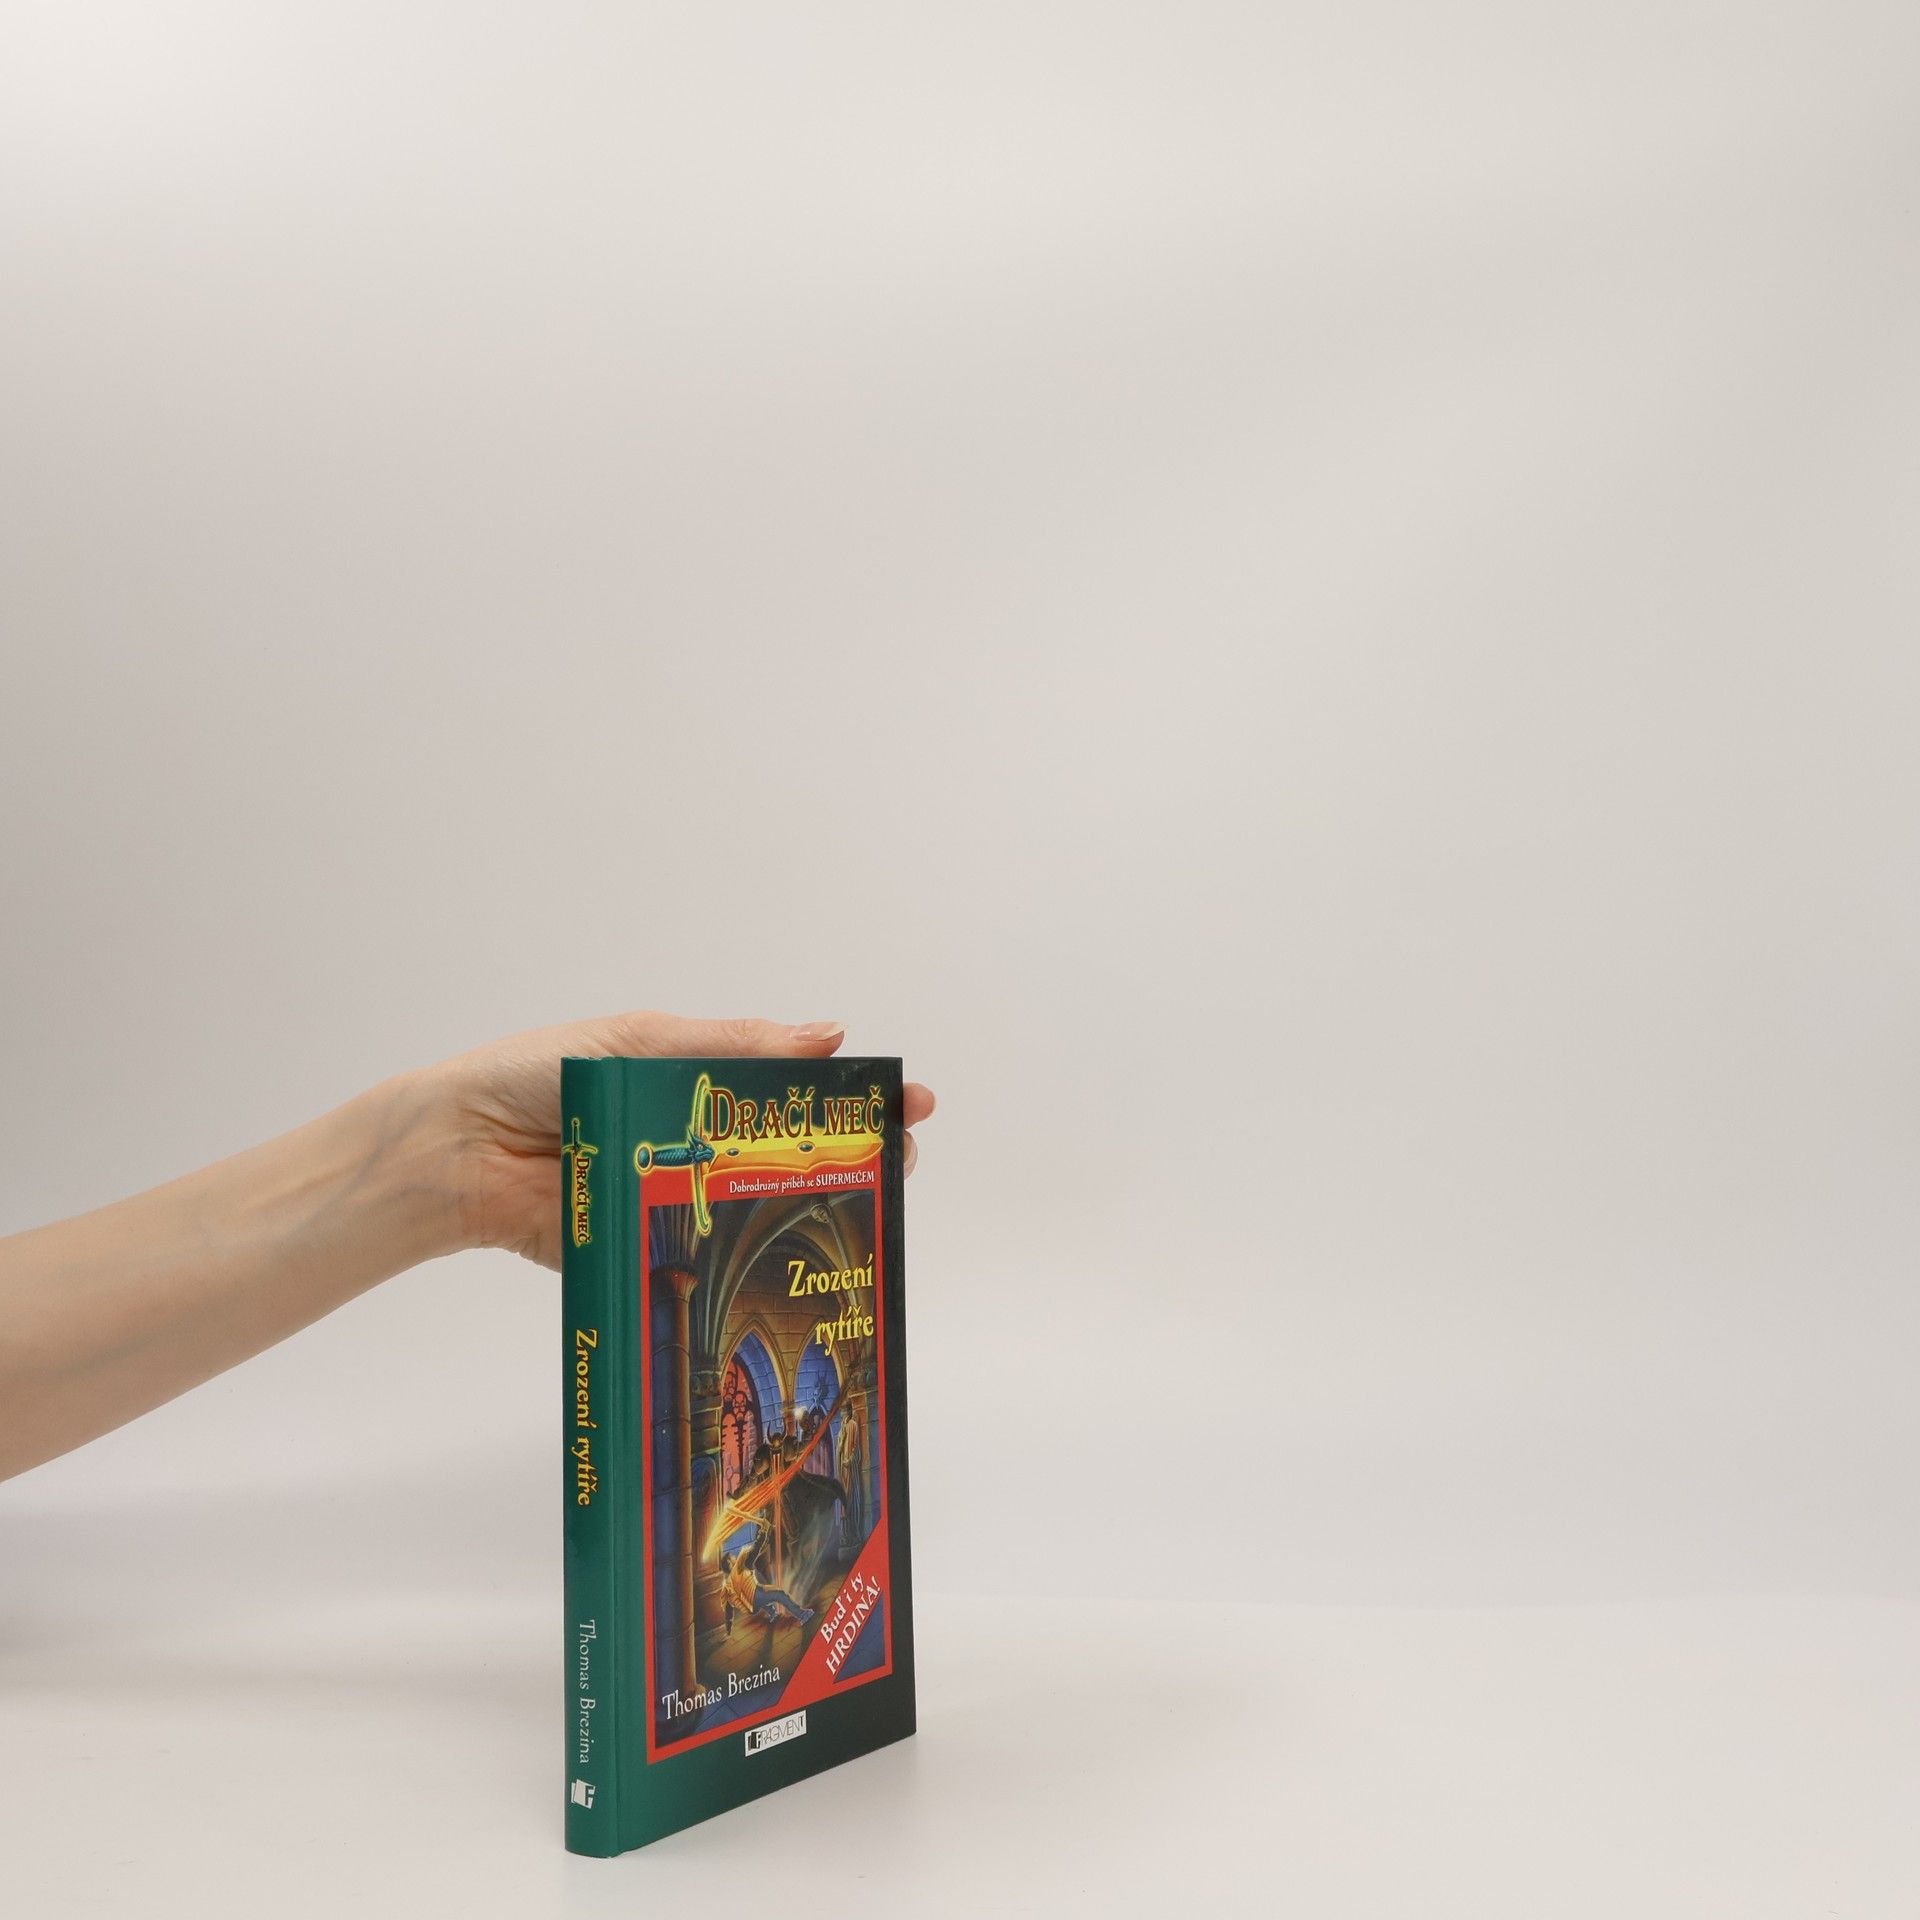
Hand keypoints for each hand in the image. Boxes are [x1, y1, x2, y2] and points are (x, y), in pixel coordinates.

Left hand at [424, 1011, 936, 1268]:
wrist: (458, 1150)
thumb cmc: (538, 1078)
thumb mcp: (643, 1043)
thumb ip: (733, 1046)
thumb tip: (827, 1034)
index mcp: (699, 1085)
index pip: (794, 1089)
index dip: (854, 1096)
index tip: (908, 1101)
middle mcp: (696, 1144)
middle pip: (793, 1154)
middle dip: (854, 1154)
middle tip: (902, 1158)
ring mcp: (678, 1200)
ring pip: (761, 1210)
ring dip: (815, 1209)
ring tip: (870, 1208)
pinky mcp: (649, 1252)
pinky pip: (708, 1261)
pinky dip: (750, 1266)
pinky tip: (795, 1267)